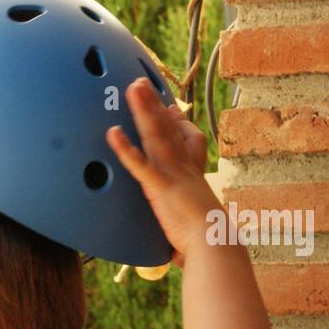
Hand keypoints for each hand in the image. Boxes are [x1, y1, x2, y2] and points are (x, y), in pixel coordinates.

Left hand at [105, 78, 222, 268]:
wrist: (215, 243)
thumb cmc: (209, 240)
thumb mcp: (202, 224)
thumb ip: (192, 219)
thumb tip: (185, 236)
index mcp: (193, 175)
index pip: (188, 140)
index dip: (178, 123)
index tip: (171, 109)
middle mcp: (185, 168)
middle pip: (169, 129)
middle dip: (155, 105)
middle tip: (141, 84)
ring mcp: (173, 174)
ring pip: (156, 135)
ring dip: (143, 111)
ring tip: (131, 89)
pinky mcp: (161, 187)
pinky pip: (140, 164)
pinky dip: (125, 148)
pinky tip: (112, 133)